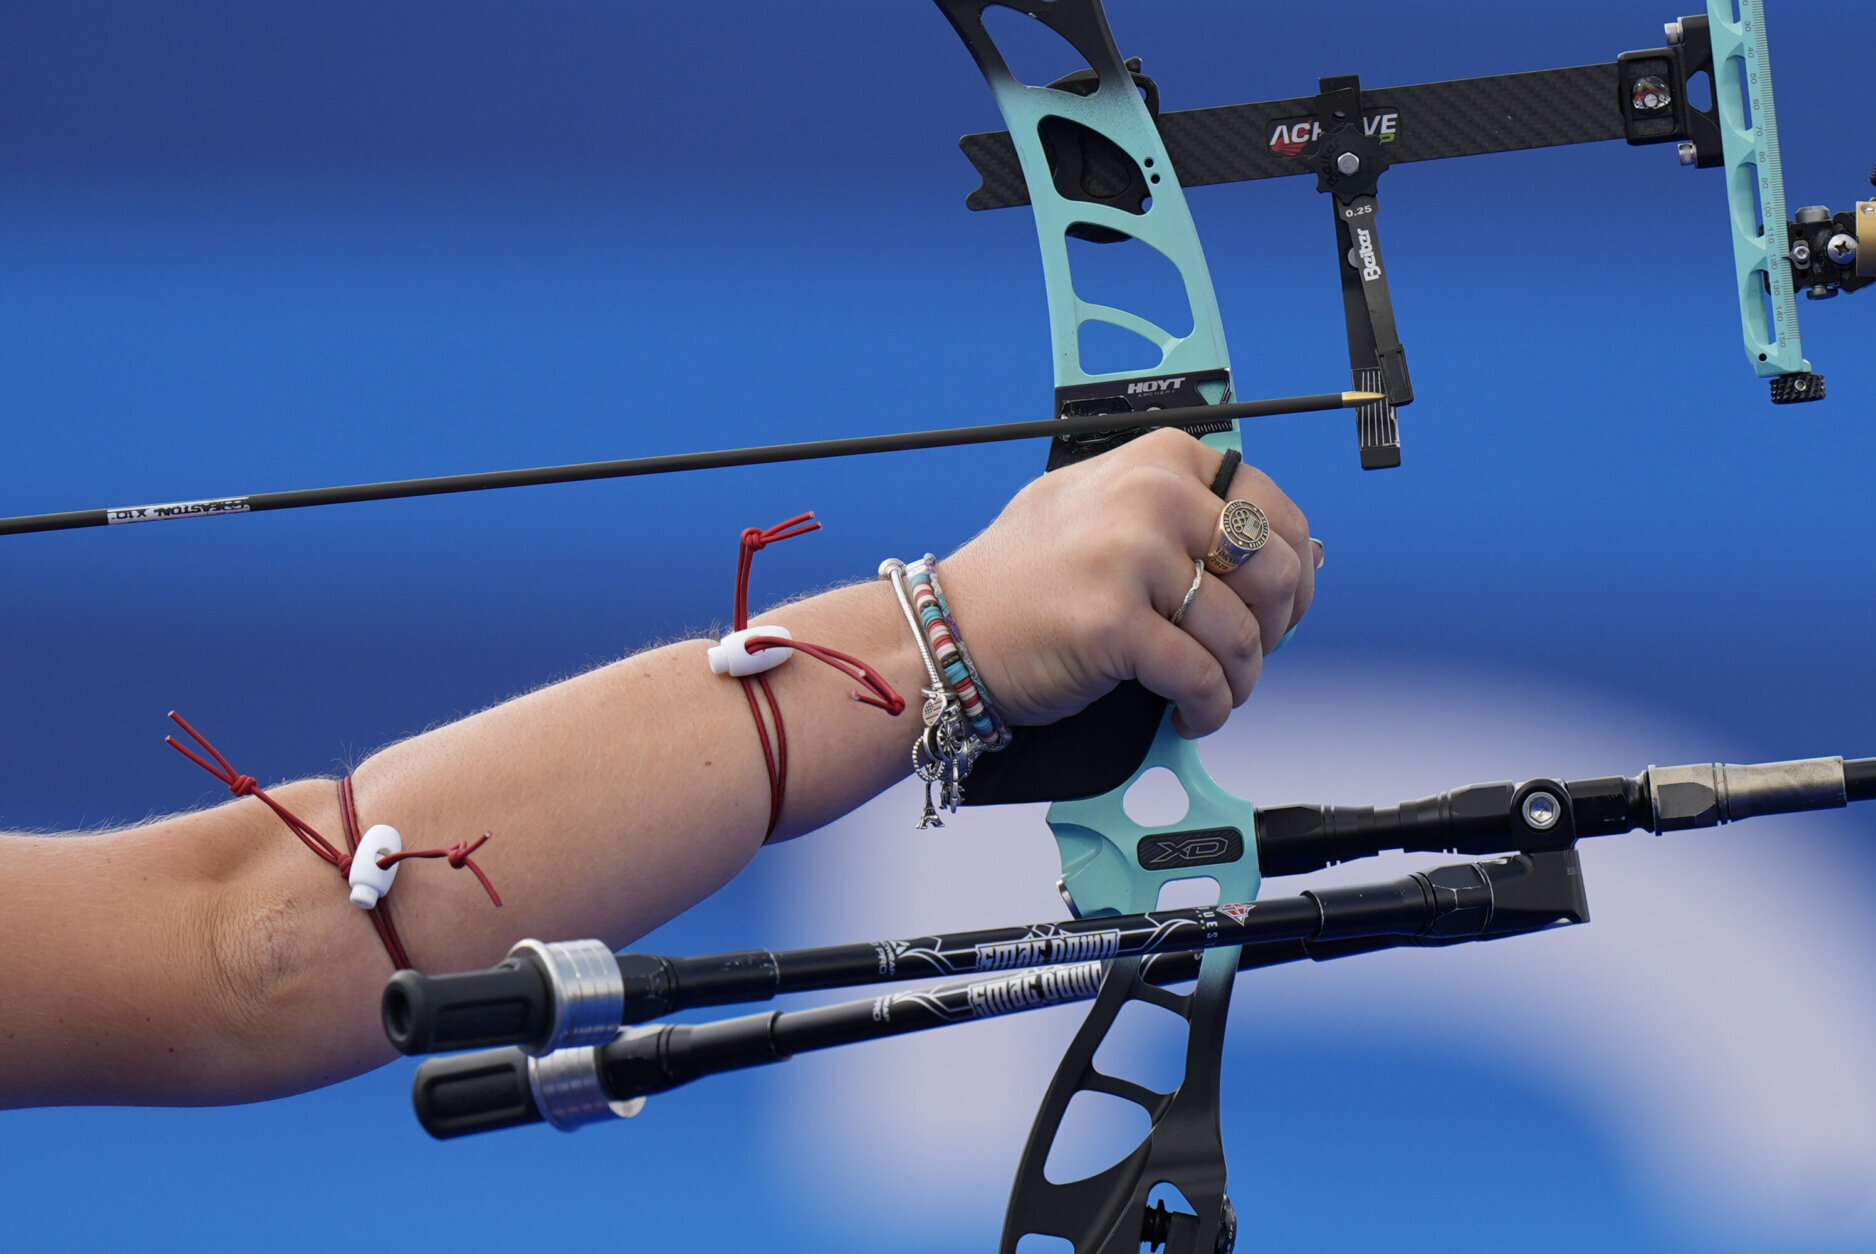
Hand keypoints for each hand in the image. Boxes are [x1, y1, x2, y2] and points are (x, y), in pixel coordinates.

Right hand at [938, 429, 1314, 737]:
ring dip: (1239, 680)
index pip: (1273, 509)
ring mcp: (1131, 557)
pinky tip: (1188, 714)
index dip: (1294, 571)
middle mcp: (1151, 495)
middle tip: (1245, 656)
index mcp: (1160, 459)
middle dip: (1274, 630)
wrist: (951, 630)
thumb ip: (1187, 514)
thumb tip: (1290, 553)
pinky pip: (1201, 678)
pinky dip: (1207, 709)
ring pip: (1241, 634)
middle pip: (1273, 570)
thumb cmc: (1026, 578)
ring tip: (1211, 693)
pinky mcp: (1115, 623)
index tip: (1283, 609)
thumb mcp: (1104, 507)